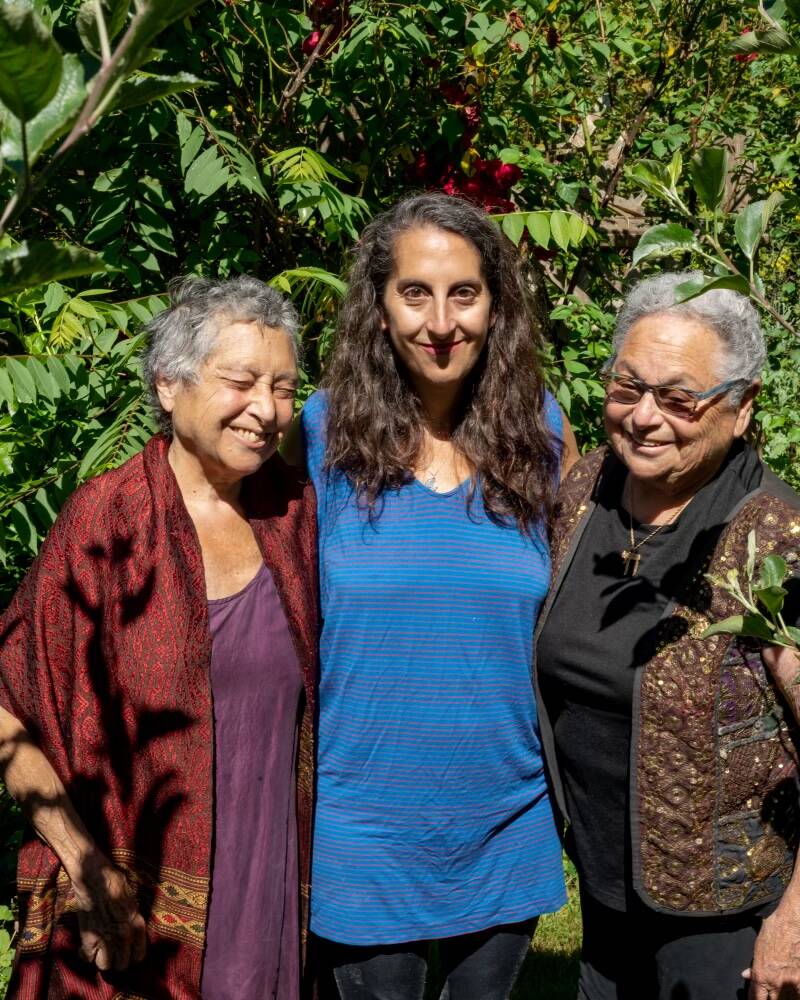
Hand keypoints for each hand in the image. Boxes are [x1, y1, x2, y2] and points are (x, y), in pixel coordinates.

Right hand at [70, 853, 146, 971]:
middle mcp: (124, 935)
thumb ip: (133, 920)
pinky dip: (87, 955)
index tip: (127, 952)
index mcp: (137, 925)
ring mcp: (106, 939)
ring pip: (106, 966)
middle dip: (118, 960)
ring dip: (103, 960)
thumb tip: (132, 933)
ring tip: (101, 951)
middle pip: (122, 965)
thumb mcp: (132, 901)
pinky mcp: (88, 938)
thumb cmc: (115, 883)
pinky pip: (88, 959)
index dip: (132, 955)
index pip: (139, 956)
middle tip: (113, 953)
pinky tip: (88, 947)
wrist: (95, 877)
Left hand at [743, 898, 799, 998]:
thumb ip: (754, 966)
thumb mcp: (758, 948)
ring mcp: (792, 983)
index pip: (756, 998)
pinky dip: (796, 993)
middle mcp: (777, 983)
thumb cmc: (774, 932)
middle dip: (771, 999)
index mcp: (761, 975)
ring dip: (785, 997)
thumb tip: (746, 975)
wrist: (792, 922)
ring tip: (782, 993)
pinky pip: (799, 994)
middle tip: (772, 993)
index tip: (758, 999)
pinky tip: (793, 991)